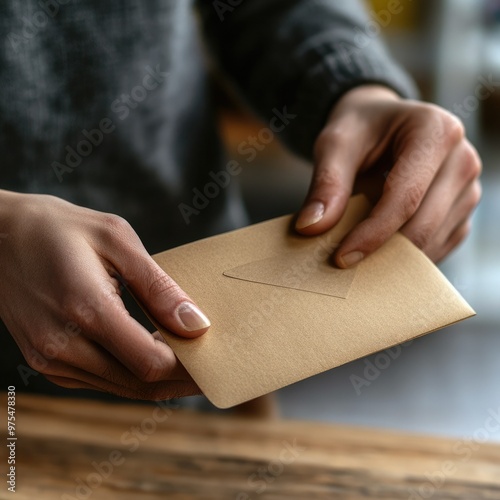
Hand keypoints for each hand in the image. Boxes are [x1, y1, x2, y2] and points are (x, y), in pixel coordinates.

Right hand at [0, 191, 209, 398]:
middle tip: (210, 367)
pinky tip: (150, 354)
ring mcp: (50, 358)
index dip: (188, 368)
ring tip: (187, 360)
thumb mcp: (117, 240)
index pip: (149, 363)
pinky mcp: (46, 361)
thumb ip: (159, 287)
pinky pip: (100, 380)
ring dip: (157, 379)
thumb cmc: (59, 229)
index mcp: (85, 309)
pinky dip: (130, 374)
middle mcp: (62, 344)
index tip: (213, 357)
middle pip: (138, 384)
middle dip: (181, 380)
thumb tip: (197, 324)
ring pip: (120, 387)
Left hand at [296, 85, 481, 265]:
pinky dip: (408, 257)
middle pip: (423, 224)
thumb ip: (326, 183)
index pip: (405, 197)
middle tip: (342, 263)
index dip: (372, 233)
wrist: (382, 123)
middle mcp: (462, 159)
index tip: (340, 258)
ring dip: (394, 257)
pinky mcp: (462, 211)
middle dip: (381, 251)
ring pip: (432, 241)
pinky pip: (439, 246)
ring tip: (357, 255)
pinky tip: (379, 251)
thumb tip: (311, 228)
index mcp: (436, 131)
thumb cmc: (360, 129)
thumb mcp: (336, 144)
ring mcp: (468, 188)